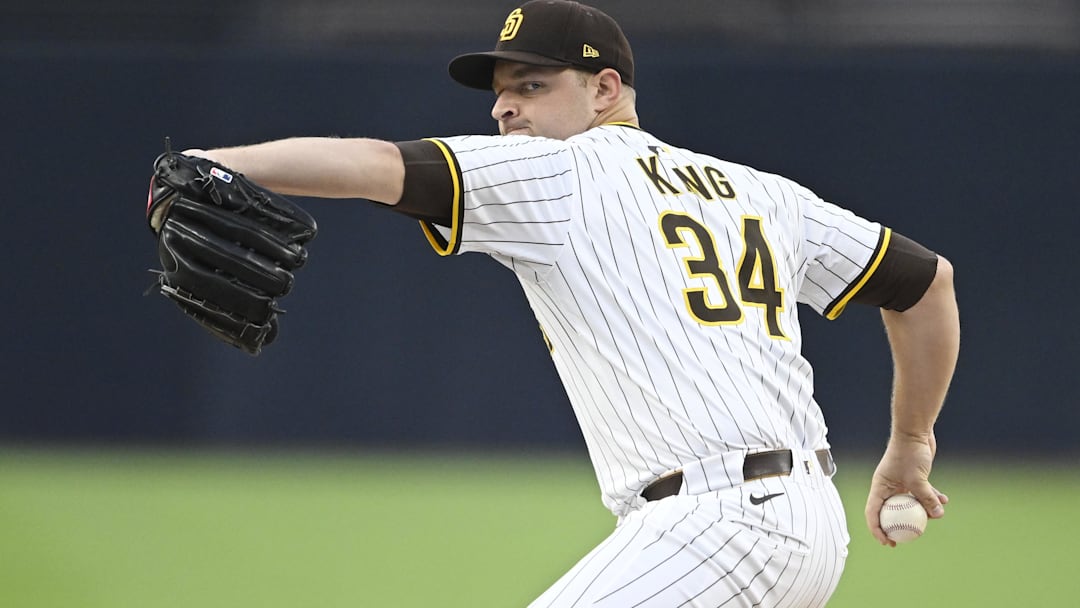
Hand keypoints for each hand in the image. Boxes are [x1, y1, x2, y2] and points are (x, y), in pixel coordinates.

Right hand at [864, 430, 948, 546]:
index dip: (877, 530)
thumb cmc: (909, 453)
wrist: (915, 432)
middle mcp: (887, 487)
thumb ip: (926, 498)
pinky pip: (921, 493)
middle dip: (899, 527)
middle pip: (890, 512)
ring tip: (934, 515)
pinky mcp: (913, 478)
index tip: (888, 542)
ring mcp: (900, 483)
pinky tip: (944, 499)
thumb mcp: (918, 479)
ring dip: (921, 511)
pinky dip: (931, 497)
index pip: (873, 513)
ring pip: (908, 504)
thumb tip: (937, 516)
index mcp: (879, 487)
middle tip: (907, 539)